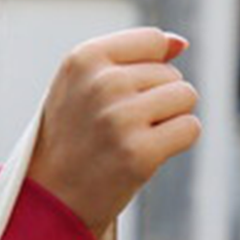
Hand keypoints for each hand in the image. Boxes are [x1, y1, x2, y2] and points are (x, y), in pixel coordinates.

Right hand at [26, 29, 201, 236]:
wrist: (50, 200)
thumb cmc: (71, 139)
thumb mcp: (83, 85)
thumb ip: (128, 57)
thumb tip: (180, 43)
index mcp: (84, 58)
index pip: (152, 40)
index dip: (149, 68)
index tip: (124, 96)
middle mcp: (102, 83)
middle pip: (171, 72)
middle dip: (156, 99)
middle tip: (119, 128)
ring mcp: (121, 119)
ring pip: (185, 96)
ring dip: (170, 119)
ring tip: (135, 138)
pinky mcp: (140, 153)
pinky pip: (190, 128)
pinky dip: (177, 142)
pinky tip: (148, 153)